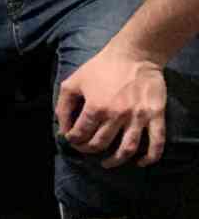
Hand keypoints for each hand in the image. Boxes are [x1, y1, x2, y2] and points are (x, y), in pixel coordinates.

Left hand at [56, 41, 166, 166]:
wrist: (134, 55)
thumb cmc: (101, 67)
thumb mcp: (73, 82)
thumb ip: (63, 106)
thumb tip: (62, 128)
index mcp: (95, 108)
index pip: (79, 134)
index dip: (72, 140)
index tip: (72, 139)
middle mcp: (116, 116)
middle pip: (100, 144)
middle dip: (88, 150)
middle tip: (86, 148)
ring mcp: (138, 118)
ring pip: (126, 149)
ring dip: (115, 161)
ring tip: (107, 164)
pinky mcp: (155, 116)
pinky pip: (156, 143)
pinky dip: (149, 158)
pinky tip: (139, 163)